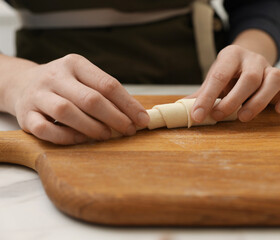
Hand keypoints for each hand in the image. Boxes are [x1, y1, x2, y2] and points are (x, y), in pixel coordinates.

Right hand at [7, 54, 148, 144]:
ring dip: (92, 127)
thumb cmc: (63, 84)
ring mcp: (38, 95)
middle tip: (129, 130)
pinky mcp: (26, 115)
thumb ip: (106, 93)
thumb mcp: (84, 78)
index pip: (108, 84)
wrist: (22, 84)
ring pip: (67, 112)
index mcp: (75, 64)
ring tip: (107, 135)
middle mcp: (55, 76)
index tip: (142, 119)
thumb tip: (136, 115)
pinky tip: (81, 139)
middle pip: (90, 99)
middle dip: (115, 118)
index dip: (128, 104)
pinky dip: (67, 137)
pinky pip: (46, 129)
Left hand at [188, 45, 279, 122]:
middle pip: (250, 78)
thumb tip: (183, 111)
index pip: (219, 75)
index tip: (198, 116)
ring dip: (260, 101)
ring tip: (244, 118)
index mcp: (231, 55)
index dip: (207, 97)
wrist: (247, 64)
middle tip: (219, 116)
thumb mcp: (213, 82)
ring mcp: (272, 68)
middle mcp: (254, 59)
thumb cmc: (228, 77)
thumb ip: (201, 95)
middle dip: (233, 100)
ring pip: (276, 78)